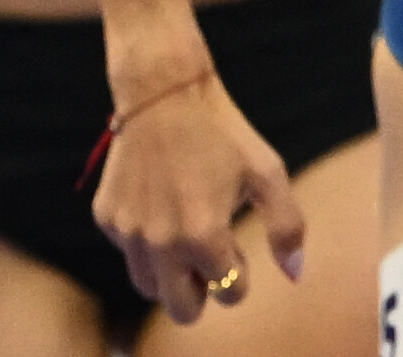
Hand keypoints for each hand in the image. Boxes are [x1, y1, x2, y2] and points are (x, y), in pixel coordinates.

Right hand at [92, 72, 304, 323]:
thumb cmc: (224, 133)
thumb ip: (286, 226)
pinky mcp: (107, 217)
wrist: (164, 93)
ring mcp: (128, 232)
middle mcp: (160, 242)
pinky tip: (161, 207)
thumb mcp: (267, 172)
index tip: (239, 249)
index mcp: (203, 235)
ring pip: (148, 286)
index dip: (240, 277)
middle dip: (201, 296)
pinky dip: (146, 244)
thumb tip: (295, 273)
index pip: (229, 292)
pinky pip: (128, 251)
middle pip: (181, 310)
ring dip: (170, 276)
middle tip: (211, 266)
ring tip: (187, 240)